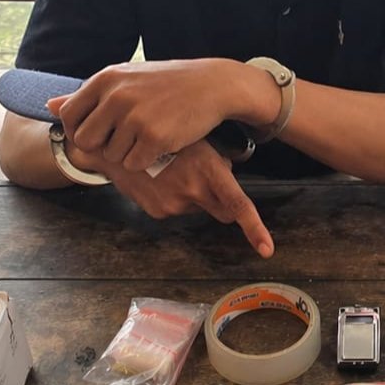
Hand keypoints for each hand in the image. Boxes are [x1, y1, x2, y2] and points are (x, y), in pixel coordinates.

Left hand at [48, 60, 228, 171]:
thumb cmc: (168, 83)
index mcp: (106, 79)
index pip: (69, 116)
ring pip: (111, 156)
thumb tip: (50, 105)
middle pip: (86, 141)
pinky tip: (161, 144)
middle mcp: (116, 97)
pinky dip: (146, 161)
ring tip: (148, 137)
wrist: (212, 85)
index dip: (79, 130)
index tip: (99, 133)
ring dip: (127, 154)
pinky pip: (134, 164)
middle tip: (124, 140)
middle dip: (101, 146)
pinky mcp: (154, 137)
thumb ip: (89, 95)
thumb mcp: (127, 79)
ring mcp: (135, 118)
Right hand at [69, 137, 273, 257]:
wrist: (117, 145)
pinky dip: (175, 198)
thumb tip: (228, 174)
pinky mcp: (158, 212)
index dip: (254, 228)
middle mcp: (193, 191)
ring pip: (198, 209)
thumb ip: (217, 163)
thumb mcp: (198, 140)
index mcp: (208, 171)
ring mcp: (174, 204)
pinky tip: (161, 179)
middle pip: (223, 213)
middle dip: (223, 203)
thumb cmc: (164, 134)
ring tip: (175, 171)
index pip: (237, 205)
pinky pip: (178, 210)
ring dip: (194, 196)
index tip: (266, 249)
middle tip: (209, 182)